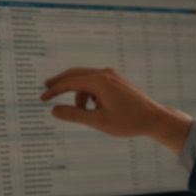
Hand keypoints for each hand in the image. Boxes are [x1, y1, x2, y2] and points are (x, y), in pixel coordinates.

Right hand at [40, 67, 192, 153]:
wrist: (154, 119)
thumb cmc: (128, 121)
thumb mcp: (98, 121)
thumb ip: (74, 115)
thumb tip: (54, 110)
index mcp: (100, 81)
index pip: (69, 81)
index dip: (54, 90)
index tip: (42, 98)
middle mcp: (105, 74)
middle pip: (75, 74)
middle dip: (60, 83)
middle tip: (46, 90)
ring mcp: (112, 76)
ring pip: (86, 80)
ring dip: (79, 95)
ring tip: (84, 114)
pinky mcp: (117, 81)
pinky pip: (96, 83)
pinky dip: (89, 94)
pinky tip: (94, 108)